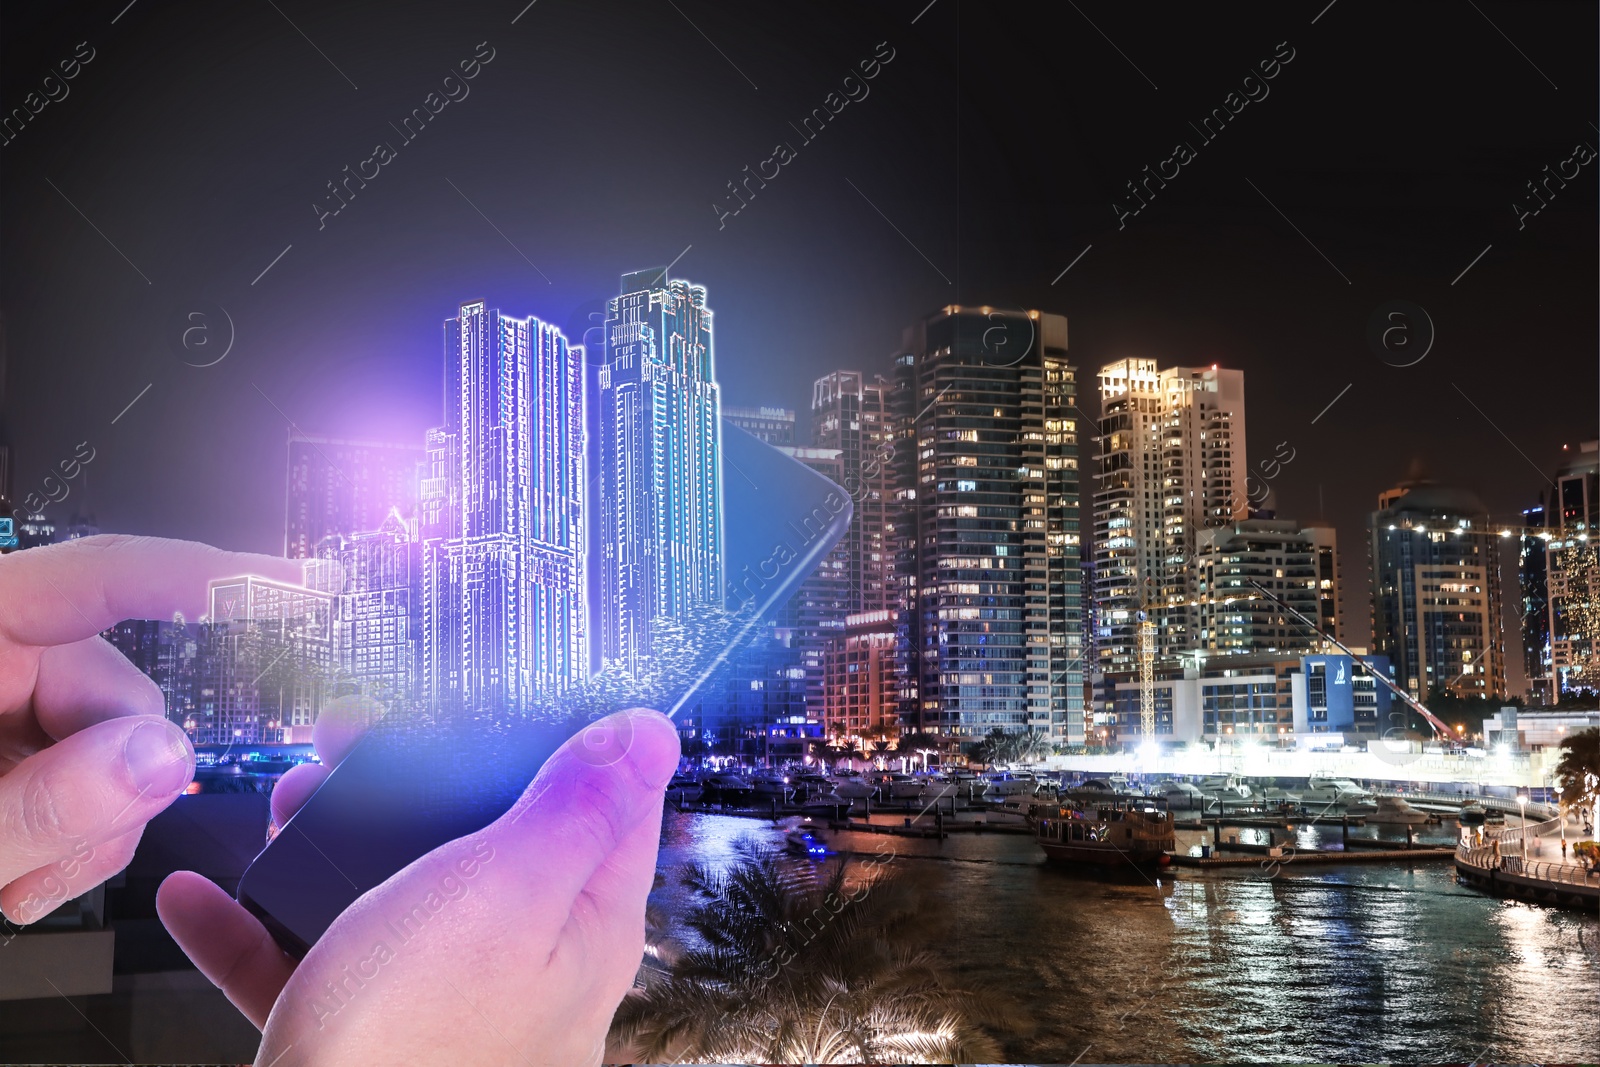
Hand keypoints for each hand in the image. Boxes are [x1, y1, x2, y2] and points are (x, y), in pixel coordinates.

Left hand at [0, 535, 301, 923]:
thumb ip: (44, 801)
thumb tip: (163, 758)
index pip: (110, 577)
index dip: (217, 577)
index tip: (303, 584)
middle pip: (124, 693)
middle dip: (114, 789)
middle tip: (50, 867)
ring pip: (117, 750)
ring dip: (90, 830)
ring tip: (16, 884)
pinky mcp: (6, 750)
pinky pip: (88, 780)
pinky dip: (72, 838)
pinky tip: (18, 875)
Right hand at [157, 703, 678, 1066]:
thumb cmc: (417, 1047)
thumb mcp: (507, 891)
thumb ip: (574, 810)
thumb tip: (645, 734)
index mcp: (579, 922)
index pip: (605, 803)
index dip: (559, 734)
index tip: (504, 690)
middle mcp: (521, 964)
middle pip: (483, 836)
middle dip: (416, 778)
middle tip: (354, 739)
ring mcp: (440, 1004)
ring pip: (393, 892)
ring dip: (328, 840)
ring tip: (282, 806)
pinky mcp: (363, 1039)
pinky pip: (311, 960)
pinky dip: (258, 924)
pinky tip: (206, 899)